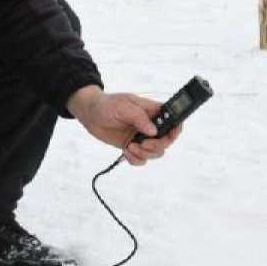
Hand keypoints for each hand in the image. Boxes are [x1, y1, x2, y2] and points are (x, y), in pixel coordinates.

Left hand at [66, 85, 181, 165]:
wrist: (90, 114)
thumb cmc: (107, 105)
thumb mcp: (123, 106)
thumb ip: (139, 117)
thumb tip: (153, 130)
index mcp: (152, 111)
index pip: (174, 120)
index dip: (176, 129)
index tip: (169, 136)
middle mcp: (150, 125)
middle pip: (166, 141)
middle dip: (157, 146)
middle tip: (143, 144)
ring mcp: (142, 137)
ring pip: (156, 152)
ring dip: (145, 153)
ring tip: (130, 147)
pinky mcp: (133, 146)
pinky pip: (142, 159)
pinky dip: (136, 160)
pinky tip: (126, 152)